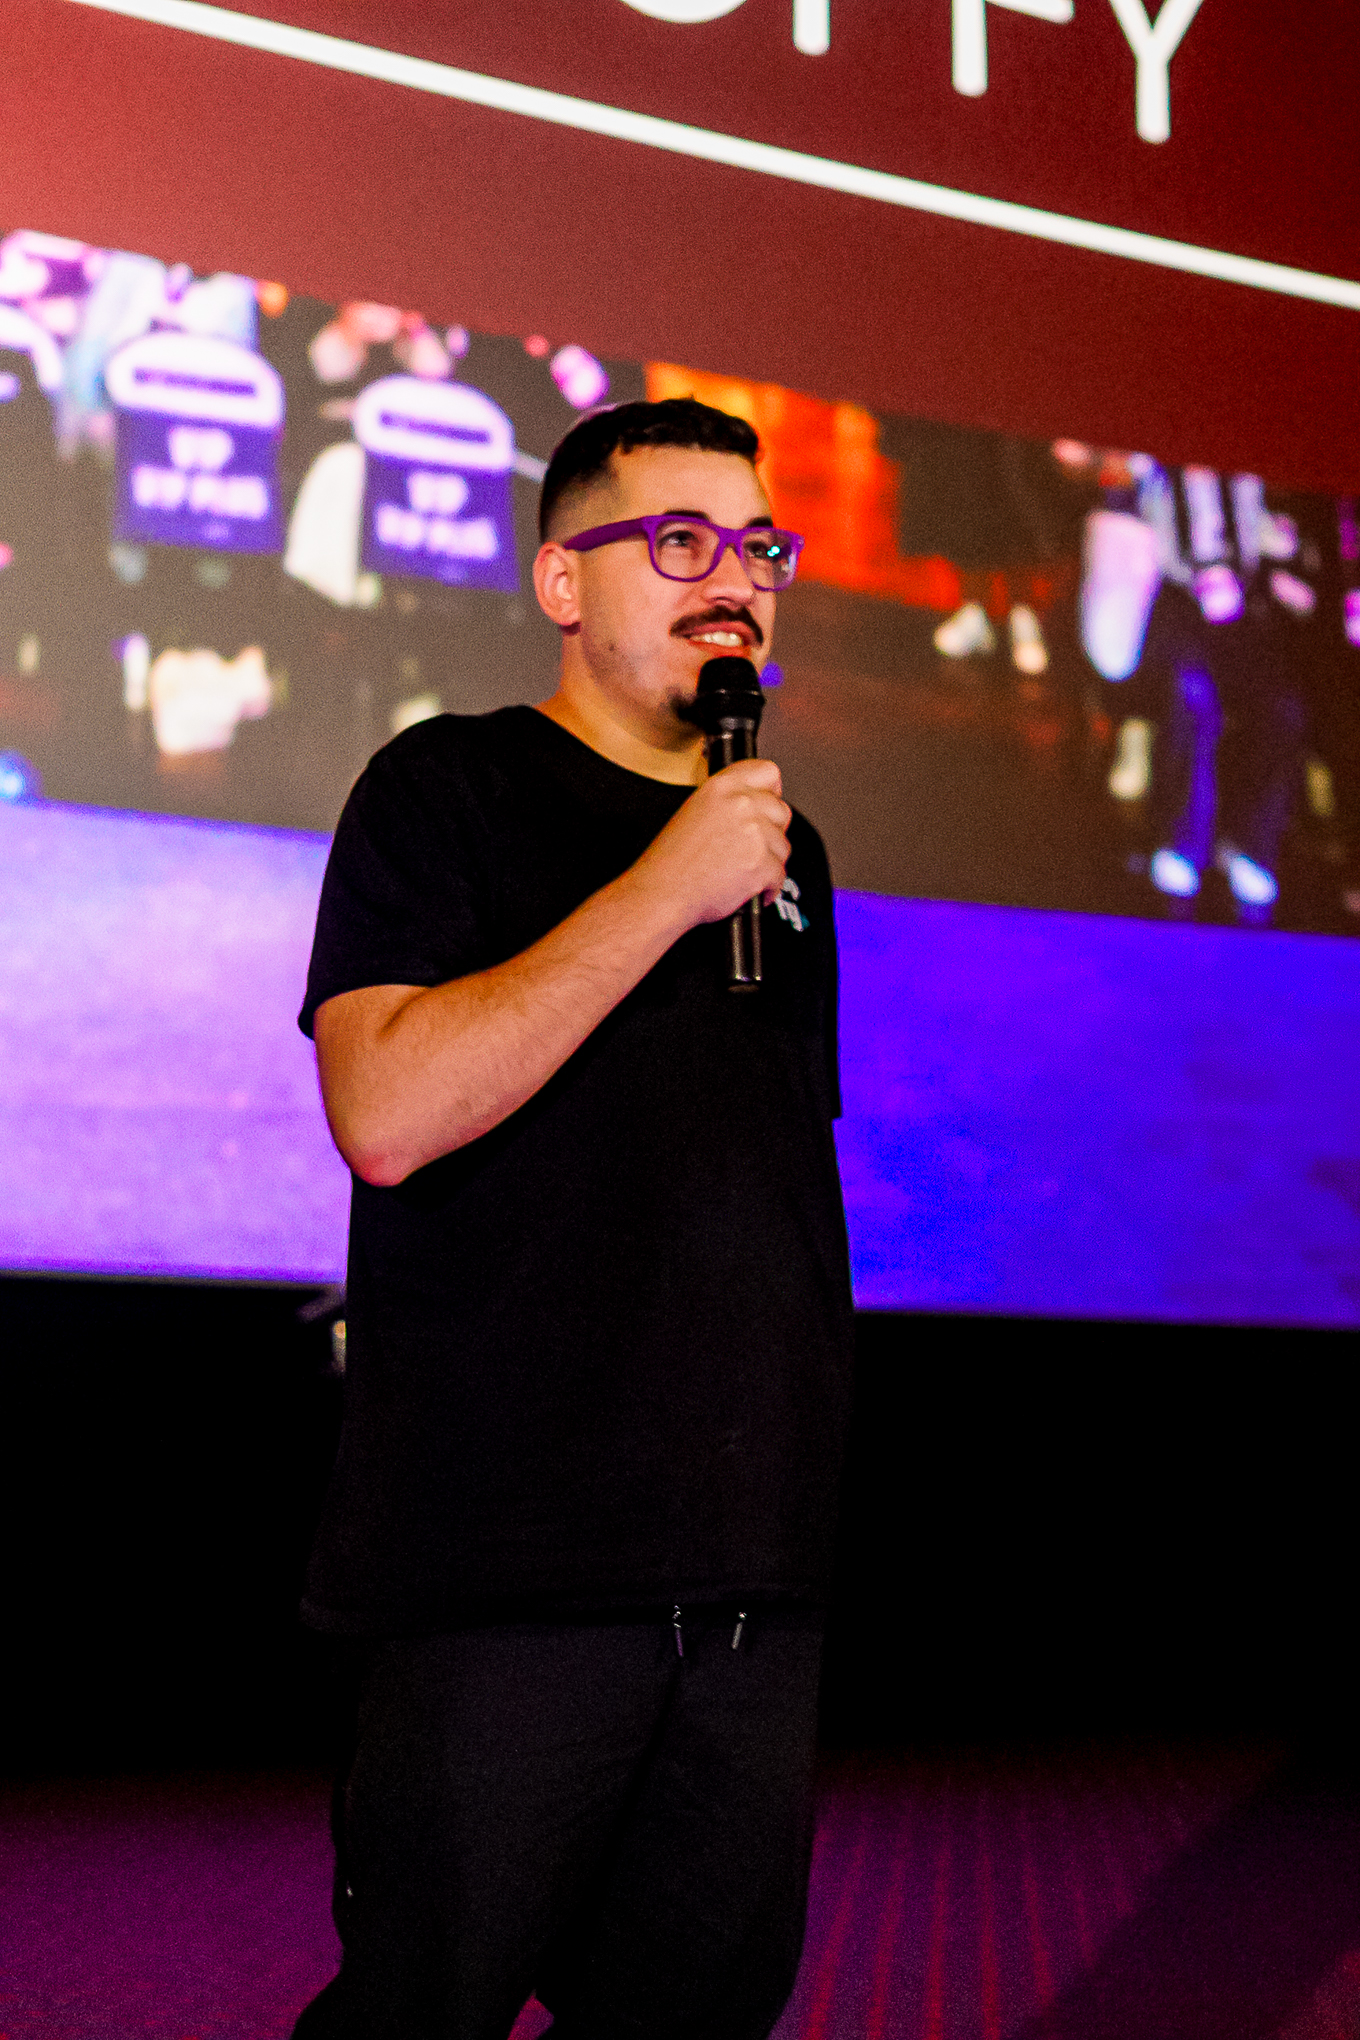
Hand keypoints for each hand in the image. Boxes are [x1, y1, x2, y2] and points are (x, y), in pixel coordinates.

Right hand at [633, 759, 791, 929]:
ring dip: (768, 861)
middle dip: (771, 832)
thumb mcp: (695, 811)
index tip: (767, 804)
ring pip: (783, 845)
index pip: (768, 771)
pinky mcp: (762, 864)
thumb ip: (729, 801)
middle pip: (781, 811)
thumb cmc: (672, 862)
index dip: (771, 791)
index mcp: (722, 786)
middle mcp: (741, 804)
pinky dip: (767, 887)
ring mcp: (755, 833)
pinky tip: (745, 888)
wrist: (663, 894)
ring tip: (739, 870)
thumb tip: (756, 805)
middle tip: (748, 847)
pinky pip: (780, 875)